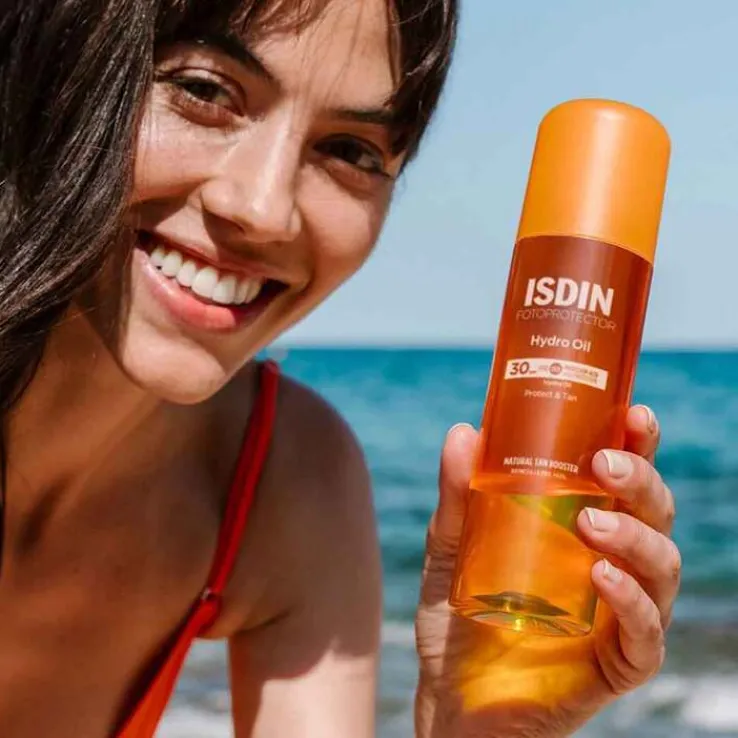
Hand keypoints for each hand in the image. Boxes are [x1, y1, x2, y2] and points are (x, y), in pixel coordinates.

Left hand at [414, 406, 679, 737]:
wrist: (449, 694)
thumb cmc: (458, 614)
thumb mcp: (452, 545)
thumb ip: (458, 493)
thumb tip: (464, 430)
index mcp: (580, 527)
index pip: (622, 480)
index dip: (639, 445)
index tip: (634, 414)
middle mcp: (611, 563)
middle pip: (654, 514)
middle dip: (641, 482)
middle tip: (605, 464)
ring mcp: (618, 614)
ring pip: (663, 567)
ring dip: (636, 538)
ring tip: (591, 524)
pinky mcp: (617, 663)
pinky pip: (646, 633)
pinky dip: (632, 602)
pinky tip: (601, 578)